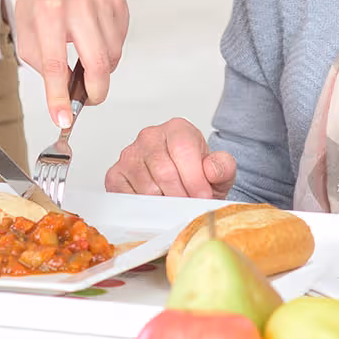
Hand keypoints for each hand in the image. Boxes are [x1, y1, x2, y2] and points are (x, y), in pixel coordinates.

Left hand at [15, 0, 128, 130]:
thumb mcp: (26, 27)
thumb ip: (41, 62)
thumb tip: (64, 92)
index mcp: (49, 13)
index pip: (56, 66)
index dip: (59, 98)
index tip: (63, 120)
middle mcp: (79, 6)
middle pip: (97, 64)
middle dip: (95, 92)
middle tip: (88, 100)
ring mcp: (102, 3)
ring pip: (112, 56)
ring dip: (101, 70)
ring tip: (86, 60)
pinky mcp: (118, 2)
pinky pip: (120, 40)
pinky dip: (109, 49)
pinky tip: (95, 39)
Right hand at [105, 118, 238, 198]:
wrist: (182, 184)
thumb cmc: (198, 175)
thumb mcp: (220, 171)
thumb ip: (223, 167)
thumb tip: (211, 170)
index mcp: (177, 129)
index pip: (182, 150)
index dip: (194, 179)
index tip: (203, 198)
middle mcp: (150, 137)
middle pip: (164, 172)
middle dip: (181, 196)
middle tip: (190, 209)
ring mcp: (129, 155)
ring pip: (146, 188)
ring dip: (164, 206)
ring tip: (176, 209)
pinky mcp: (115, 175)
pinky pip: (127, 197)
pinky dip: (144, 209)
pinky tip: (157, 209)